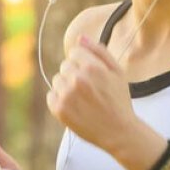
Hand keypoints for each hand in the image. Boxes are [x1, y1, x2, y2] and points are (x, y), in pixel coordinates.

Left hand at [46, 35, 136, 153]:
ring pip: (57, 80)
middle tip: (89, 90)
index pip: (74, 52)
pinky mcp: (59, 109)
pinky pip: (51, 96)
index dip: (83, 63)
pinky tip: (75, 107)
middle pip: (64, 66)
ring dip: (66, 87)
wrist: (118, 131)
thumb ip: (99, 51)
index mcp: (92, 67)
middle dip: (74, 74)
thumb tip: (80, 38)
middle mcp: (77, 79)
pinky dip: (59, 100)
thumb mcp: (117, 72)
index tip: (92, 75)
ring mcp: (66, 95)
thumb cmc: (119, 101)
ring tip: (82, 99)